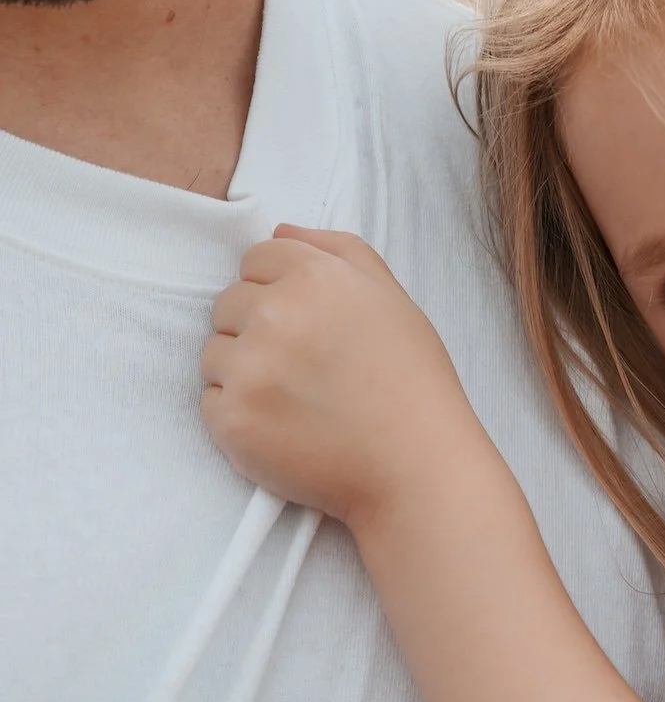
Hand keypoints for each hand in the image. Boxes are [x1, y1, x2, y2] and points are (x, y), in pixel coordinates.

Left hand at [202, 228, 481, 525]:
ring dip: (243, 372)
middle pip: (228, 304)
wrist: (416, 469)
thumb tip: (279, 232)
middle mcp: (276, 314)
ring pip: (214, 353)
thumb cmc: (413, 385)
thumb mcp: (393, 299)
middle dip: (257, 330)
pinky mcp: (232, 419)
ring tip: (295, 400)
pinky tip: (284, 428)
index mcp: (316, 277)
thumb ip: (338, 250)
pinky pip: (211, 402)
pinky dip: (240, 416)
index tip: (307, 326)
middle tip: (304, 368)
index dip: (279, 291)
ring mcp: (249, 368)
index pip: (256, 260)